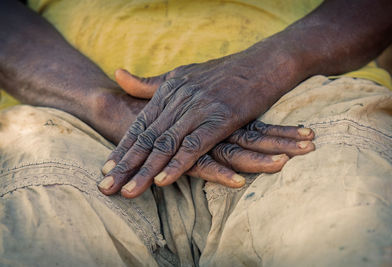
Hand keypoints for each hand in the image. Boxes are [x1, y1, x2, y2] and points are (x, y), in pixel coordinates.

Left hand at [98, 43, 308, 198]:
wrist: (263, 63)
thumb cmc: (224, 72)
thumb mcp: (182, 73)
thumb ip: (151, 83)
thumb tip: (118, 75)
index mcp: (169, 90)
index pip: (140, 124)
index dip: (122, 148)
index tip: (106, 169)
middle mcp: (180, 100)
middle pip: (148, 138)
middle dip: (126, 165)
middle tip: (106, 187)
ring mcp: (199, 109)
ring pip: (166, 144)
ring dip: (145, 171)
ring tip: (128, 192)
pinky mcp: (220, 118)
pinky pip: (195, 145)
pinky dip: (178, 164)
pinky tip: (163, 181)